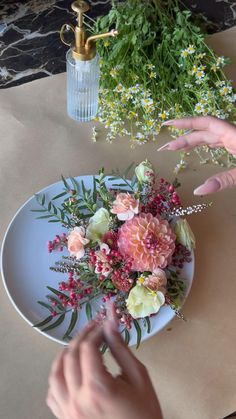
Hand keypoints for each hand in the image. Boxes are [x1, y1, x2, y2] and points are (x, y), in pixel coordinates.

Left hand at [46, 311, 162, 418]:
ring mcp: (68, 411)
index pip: (88, 347)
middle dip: (82, 336)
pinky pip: (52, 394)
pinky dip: (57, 377)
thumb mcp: (138, 376)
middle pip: (70, 356)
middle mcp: (77, 399)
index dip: (96, 331)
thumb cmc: (144, 413)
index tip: (105, 322)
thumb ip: (121, 348)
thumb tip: (110, 322)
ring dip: (65, 353)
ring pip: (55, 373)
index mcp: (97, 388)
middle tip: (94, 326)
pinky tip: (68, 370)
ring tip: (79, 343)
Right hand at [159, 116, 235, 194]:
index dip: (186, 122)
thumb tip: (198, 190)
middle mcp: (232, 133)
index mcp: (233, 134)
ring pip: (209, 136)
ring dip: (191, 141)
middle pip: (204, 132)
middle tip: (165, 148)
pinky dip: (203, 144)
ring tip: (175, 148)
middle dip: (183, 139)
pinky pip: (216, 141)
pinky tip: (196, 147)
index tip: (168, 125)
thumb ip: (223, 180)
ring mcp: (234, 138)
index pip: (206, 123)